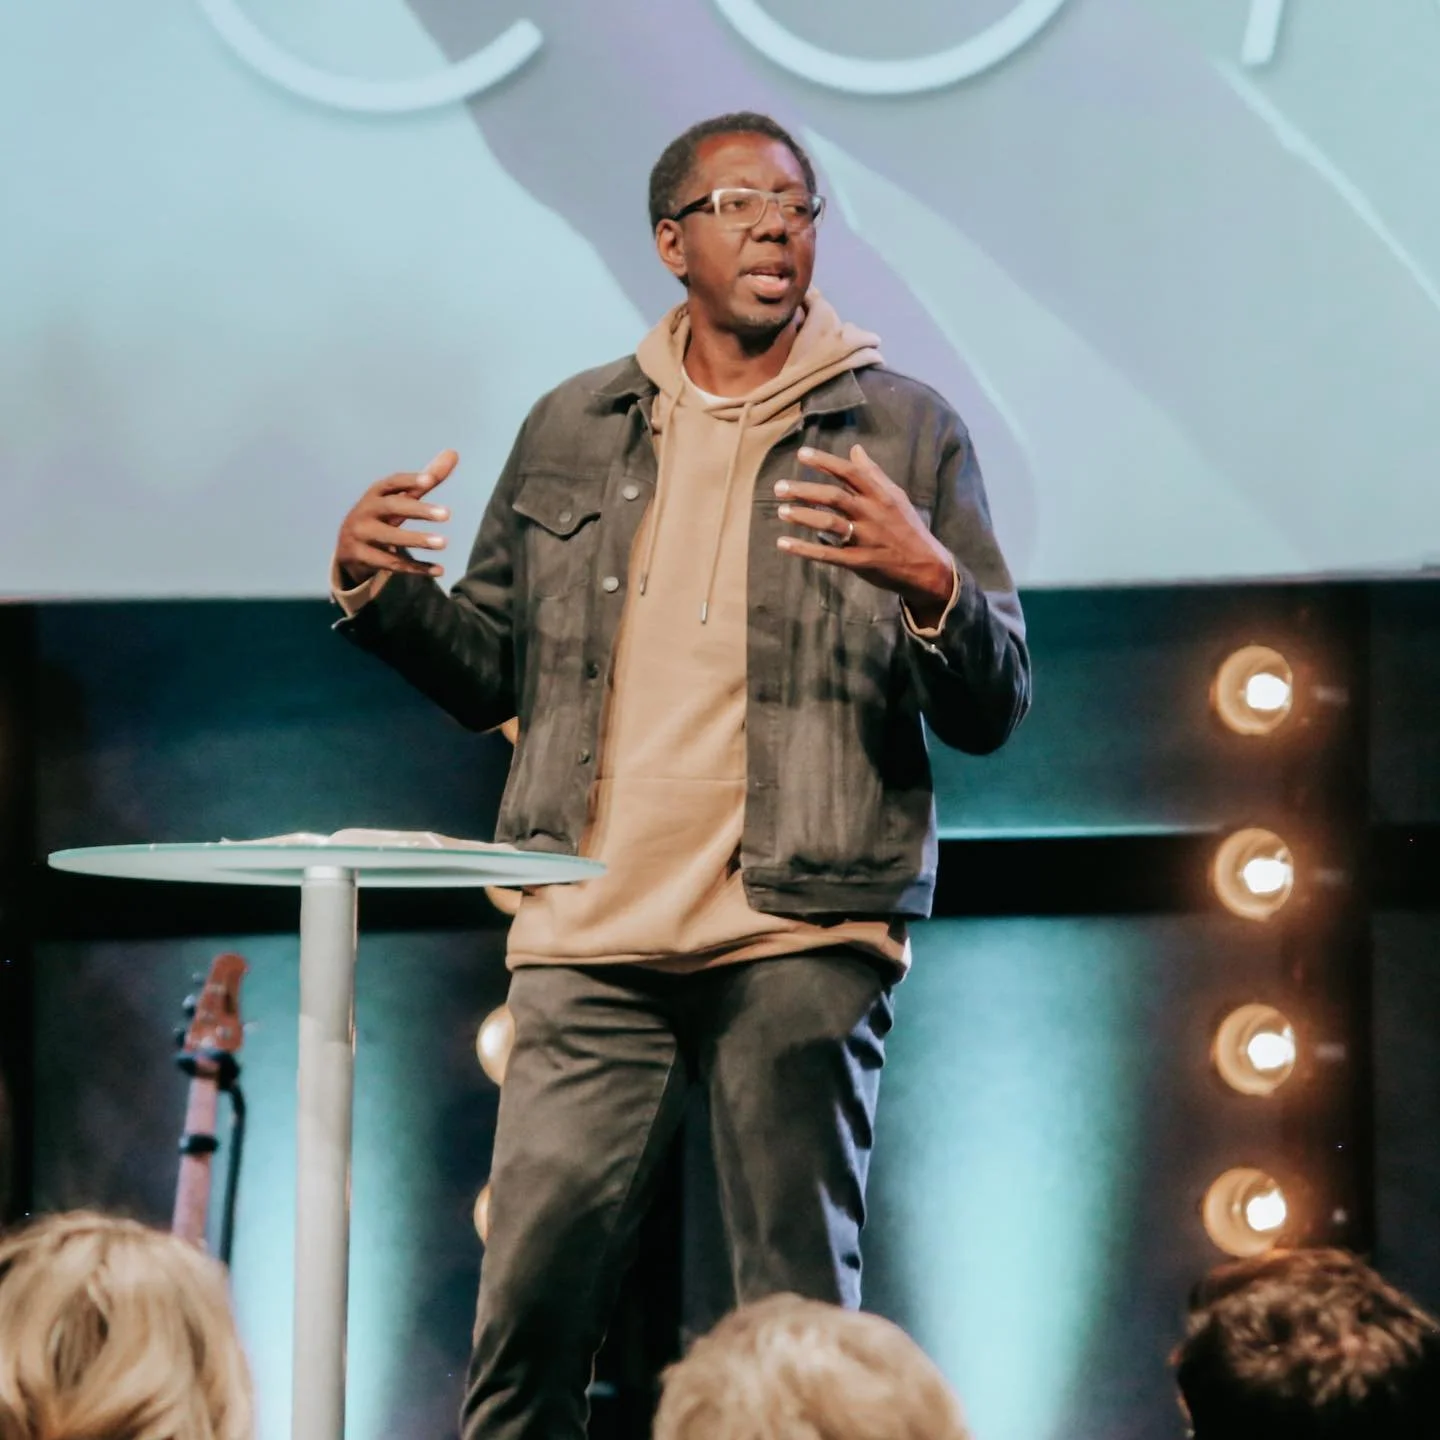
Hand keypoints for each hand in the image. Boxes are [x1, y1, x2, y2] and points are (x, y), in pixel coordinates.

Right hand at [336, 450, 457, 583]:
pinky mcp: (361, 557)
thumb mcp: (400, 499)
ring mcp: (360, 535)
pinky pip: (392, 563)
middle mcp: (364, 511)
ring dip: (418, 540)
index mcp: (375, 494)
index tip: (429, 480)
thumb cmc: (382, 517)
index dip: (409, 481)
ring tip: (444, 542)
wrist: (348, 548)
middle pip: (392, 508)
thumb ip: (426, 481)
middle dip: (419, 510)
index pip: (392, 483)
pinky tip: (439, 570)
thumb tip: (454, 453)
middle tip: (448, 514)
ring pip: (391, 538)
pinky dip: (416, 568)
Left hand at [775, 445, 954, 624]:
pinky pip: (827, 554)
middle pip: (834, 496)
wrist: (926, 567)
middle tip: (779, 487)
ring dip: (803, 516)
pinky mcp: (859, 562)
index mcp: (881, 495)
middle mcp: (872, 514)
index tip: (802, 454)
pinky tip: (784, 543)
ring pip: (829, 523)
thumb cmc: (908, 528)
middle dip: (805, 490)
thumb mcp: (896, 497)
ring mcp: (865, 538)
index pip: (850, 472)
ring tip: (781, 511)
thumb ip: (874, 474)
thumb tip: (855, 449)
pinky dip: (804, 549)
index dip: (825, 462)